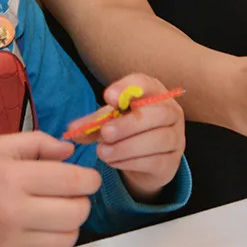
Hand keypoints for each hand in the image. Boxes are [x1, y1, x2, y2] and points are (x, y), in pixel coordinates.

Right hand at [0, 130, 100, 246]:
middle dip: (81, 202)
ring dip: (70, 226)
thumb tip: (71, 153)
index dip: (89, 179)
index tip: (88, 178)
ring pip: (67, 241)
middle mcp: (13, 214)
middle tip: (70, 195)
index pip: (71, 182)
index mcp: (11, 178)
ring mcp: (11, 245)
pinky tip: (40, 232)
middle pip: (75, 214)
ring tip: (56, 214)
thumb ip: (37, 143)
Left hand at [94, 74, 185, 200]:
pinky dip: (131, 162)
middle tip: (105, 133)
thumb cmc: (127, 132)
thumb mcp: (110, 122)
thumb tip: (71, 129)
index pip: (145, 83)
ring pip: (158, 139)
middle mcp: (171, 112)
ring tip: (103, 152)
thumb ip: (93, 123)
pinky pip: (155, 161)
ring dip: (127, 146)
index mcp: (155, 93)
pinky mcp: (172, 162)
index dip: (127, 88)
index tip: (107, 97)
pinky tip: (114, 162)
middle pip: (156, 113)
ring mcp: (176, 138)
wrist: (145, 163)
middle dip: (128, 124)